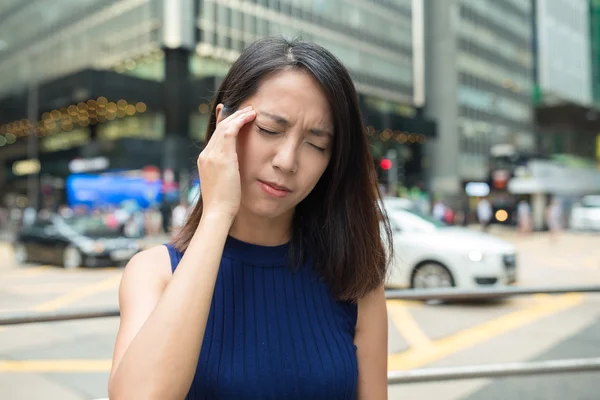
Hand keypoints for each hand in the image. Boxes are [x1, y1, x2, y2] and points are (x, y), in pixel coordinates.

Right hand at [197, 105, 255, 219]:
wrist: (218, 212)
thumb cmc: (224, 204)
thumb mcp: (224, 184)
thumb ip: (227, 172)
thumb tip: (235, 171)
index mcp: (205, 160)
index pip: (215, 136)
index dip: (224, 123)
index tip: (232, 114)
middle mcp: (206, 155)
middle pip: (219, 128)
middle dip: (233, 116)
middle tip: (246, 108)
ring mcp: (211, 155)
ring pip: (224, 126)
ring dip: (239, 116)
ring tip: (251, 110)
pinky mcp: (221, 157)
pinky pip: (230, 131)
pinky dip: (240, 121)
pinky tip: (251, 116)